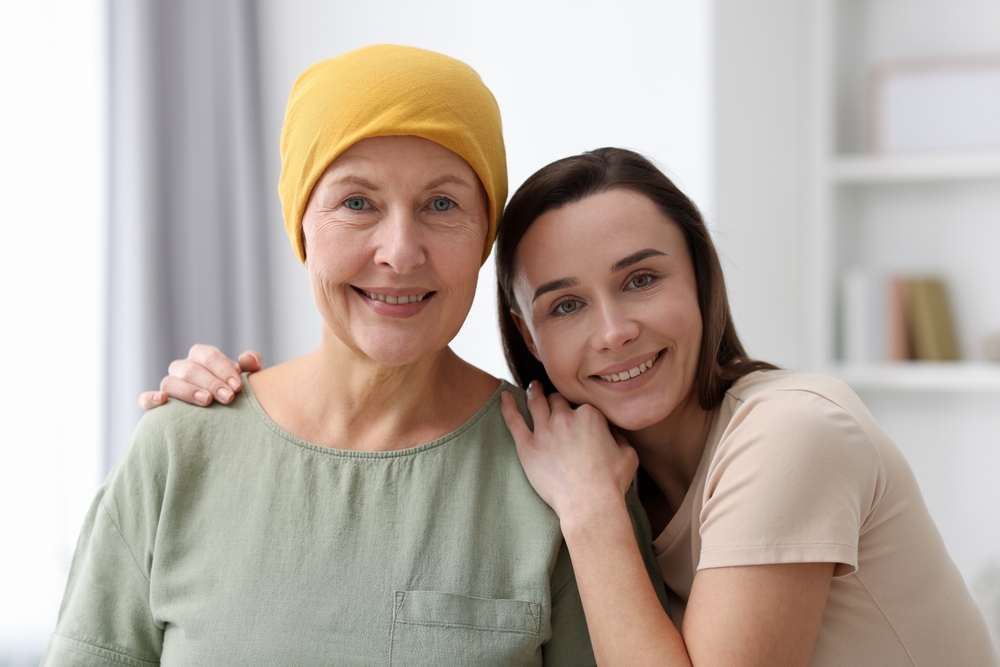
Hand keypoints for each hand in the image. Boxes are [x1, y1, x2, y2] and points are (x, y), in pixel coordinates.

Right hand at [138, 345, 262, 409]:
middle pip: (190, 369)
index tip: (237, 386)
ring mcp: (168, 385)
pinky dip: (150, 399)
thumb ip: (251, 365)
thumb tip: (249, 360)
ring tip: (207, 401)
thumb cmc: (234, 391)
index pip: (207, 355)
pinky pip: (144, 399)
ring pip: (170, 382)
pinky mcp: (156, 404)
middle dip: (211, 383)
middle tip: (229, 397)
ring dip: (188, 391)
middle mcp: (182, 368)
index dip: (223, 369)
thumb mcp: (246, 377)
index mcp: (201, 357)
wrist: (224, 412)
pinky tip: (162, 401)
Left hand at [499, 381, 638, 522]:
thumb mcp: (628, 454)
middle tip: (553, 398)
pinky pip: (514, 421)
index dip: (581, 412)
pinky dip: (508, 406)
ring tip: (532, 387)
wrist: (590, 505)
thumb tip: (611, 432)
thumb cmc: (611, 483)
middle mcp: (565, 417)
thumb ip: (618, 436)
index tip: (580, 418)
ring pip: (536, 403)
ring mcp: (544, 431)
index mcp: (590, 415)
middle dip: (557, 400)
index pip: (582, 405)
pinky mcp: (528, 447)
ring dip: (534, 392)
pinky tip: (504, 396)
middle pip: (558, 400)